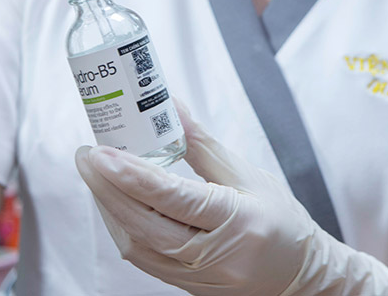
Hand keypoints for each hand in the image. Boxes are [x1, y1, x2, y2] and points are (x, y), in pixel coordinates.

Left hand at [76, 101, 387, 295]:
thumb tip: (171, 109)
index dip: (132, 175)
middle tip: (87, 155)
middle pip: (143, 225)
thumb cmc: (282, 221)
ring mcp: (197, 277)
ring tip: (96, 174)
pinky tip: (114, 203)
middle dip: (107, 188)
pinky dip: (122, 228)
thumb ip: (204, 145)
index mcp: (237, 221)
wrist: (299, 276)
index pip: (174, 198)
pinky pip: (142, 259)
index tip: (102, 151)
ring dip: (109, 208)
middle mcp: (214, 255)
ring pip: (136, 245)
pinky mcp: (185, 286)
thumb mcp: (250, 175)